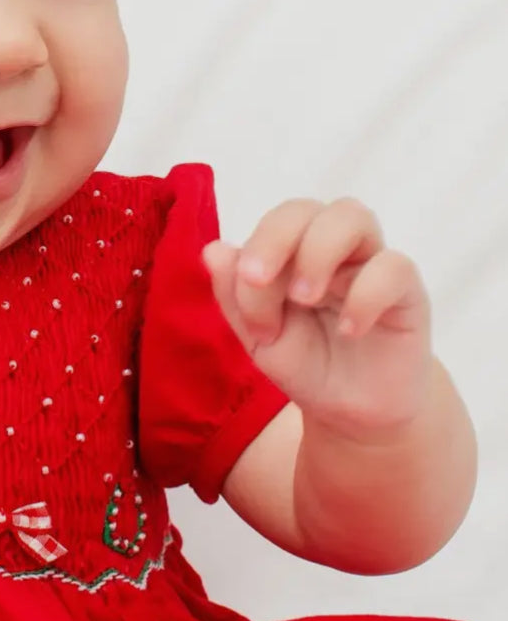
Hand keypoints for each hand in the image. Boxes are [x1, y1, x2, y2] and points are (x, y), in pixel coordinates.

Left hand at [202, 196, 432, 436]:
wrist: (352, 412)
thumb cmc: (306, 363)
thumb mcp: (260, 338)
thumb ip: (236, 296)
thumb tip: (213, 250)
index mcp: (294, 253)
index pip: (275, 221)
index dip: (256, 251)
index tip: (251, 308)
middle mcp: (333, 249)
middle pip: (308, 207)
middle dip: (275, 238)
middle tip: (259, 281)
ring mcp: (370, 265)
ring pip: (353, 216)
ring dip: (318, 251)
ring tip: (304, 298)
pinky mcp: (407, 293)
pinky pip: (394, 267)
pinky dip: (365, 294)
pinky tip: (349, 330)